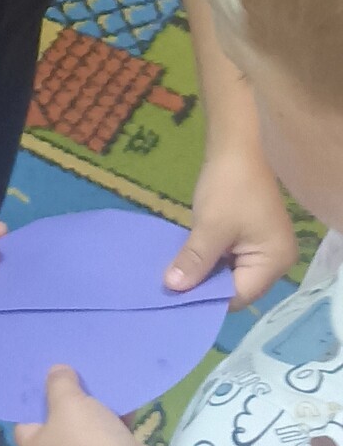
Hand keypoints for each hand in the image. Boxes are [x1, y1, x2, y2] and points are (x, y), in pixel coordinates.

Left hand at [17, 364, 163, 445]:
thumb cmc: (86, 441)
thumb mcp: (67, 403)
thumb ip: (59, 384)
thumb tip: (56, 371)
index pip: (25, 421)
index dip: (34, 399)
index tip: (44, 377)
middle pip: (59, 424)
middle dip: (70, 401)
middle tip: (75, 374)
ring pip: (88, 431)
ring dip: (97, 411)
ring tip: (101, 380)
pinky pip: (112, 439)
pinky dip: (117, 422)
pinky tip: (123, 399)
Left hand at [168, 145, 295, 310]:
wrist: (237, 145)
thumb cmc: (229, 186)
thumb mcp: (210, 226)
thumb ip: (194, 261)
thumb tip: (173, 288)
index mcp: (274, 261)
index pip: (239, 295)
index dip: (207, 298)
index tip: (174, 299)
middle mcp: (275, 261)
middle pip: (236, 287)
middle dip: (204, 287)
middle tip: (169, 292)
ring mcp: (264, 248)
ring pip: (229, 274)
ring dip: (204, 274)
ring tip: (173, 279)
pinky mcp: (251, 238)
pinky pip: (229, 259)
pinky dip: (208, 260)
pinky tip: (185, 262)